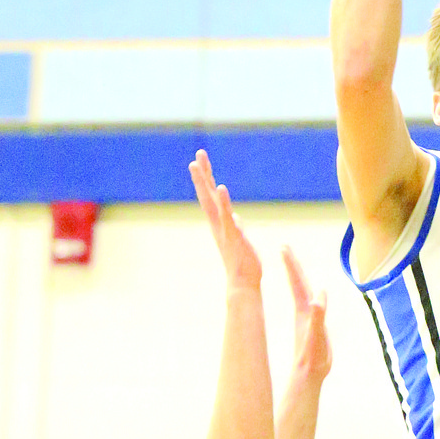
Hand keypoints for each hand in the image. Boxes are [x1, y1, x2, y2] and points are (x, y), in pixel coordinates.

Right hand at [190, 149, 262, 290]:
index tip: (201, 163)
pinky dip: (223, 201)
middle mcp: (218, 224)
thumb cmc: (243, 264)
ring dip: (204, 182)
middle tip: (197, 154)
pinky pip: (226, 215)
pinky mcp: (233, 235)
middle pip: (206, 195)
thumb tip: (233, 217)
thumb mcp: (239, 239)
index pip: (211, 198)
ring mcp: (224, 229)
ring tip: (197, 164)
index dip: (206, 180)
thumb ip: (234, 226)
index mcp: (220, 224)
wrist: (243, 284)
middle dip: (201, 174)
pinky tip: (221, 187)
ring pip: (211, 202)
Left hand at [282, 247, 330, 385]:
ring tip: (294, 265)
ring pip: (302, 294)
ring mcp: (306, 319)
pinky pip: (309, 306)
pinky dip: (311, 297)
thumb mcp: (316, 336)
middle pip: (298, 284)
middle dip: (293, 266)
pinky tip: (313, 297)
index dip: (292, 265)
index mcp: (304, 311)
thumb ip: (317, 317)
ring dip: (298, 279)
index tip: (284, 247)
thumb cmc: (313, 357)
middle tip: (285, 247)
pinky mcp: (310, 327)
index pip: (297, 283)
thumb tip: (318, 297)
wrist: (308, 375)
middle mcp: (304, 312)